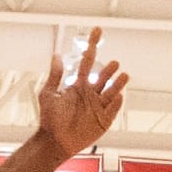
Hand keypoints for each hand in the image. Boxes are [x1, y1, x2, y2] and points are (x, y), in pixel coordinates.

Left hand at [36, 28, 127, 158]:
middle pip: (103, 77)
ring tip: (123, 75)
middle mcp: (90, 93)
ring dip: (118, 83)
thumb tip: (56, 55)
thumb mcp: (48, 94)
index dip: (92, 45)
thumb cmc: (50, 119)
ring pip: (111, 91)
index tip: (97, 30)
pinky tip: (119, 96)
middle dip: (108, 70)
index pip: (87, 61)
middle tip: (113, 64)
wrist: (55, 141)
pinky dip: (116, 103)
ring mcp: (98, 106)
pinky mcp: (103, 120)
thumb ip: (54, 76)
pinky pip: (112, 110)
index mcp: (78, 84)